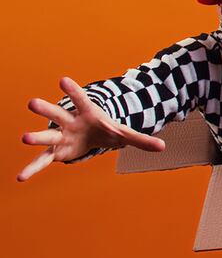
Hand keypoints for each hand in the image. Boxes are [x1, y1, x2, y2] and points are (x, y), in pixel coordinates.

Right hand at [17, 76, 165, 181]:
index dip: (73, 90)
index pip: (80, 99)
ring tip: (24, 138)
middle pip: (57, 113)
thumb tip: (163, 147)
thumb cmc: (105, 130)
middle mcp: (70, 121)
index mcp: (87, 113)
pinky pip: (43, 160)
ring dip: (36, 136)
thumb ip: (141, 140)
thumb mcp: (123, 134)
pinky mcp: (56, 151)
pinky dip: (33, 168)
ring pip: (47, 134)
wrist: (91, 136)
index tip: (63, 79)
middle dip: (46, 109)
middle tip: (32, 102)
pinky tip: (21, 177)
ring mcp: (60, 135)